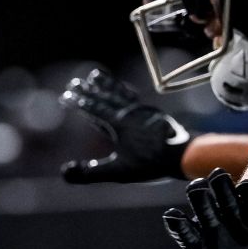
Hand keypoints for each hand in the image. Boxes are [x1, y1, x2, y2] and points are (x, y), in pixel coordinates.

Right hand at [59, 68, 191, 183]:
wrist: (183, 154)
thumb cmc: (151, 165)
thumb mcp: (118, 172)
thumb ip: (90, 173)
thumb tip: (64, 172)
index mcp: (118, 124)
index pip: (93, 110)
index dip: (78, 103)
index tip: (65, 96)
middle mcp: (128, 113)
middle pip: (104, 98)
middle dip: (87, 91)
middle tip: (73, 83)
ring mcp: (141, 111)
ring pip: (118, 93)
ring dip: (105, 84)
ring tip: (95, 75)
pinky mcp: (152, 113)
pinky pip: (133, 96)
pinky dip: (123, 90)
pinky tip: (124, 90)